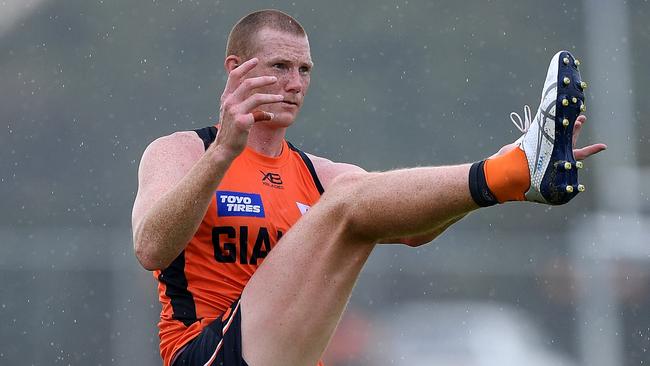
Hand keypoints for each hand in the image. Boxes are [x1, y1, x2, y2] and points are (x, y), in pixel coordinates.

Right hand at [214, 58, 283, 158]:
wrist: (224, 148)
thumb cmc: (230, 129)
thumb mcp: (231, 111)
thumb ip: (239, 99)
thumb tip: (253, 90)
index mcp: (226, 97)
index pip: (234, 76)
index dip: (245, 66)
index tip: (256, 60)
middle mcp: (229, 102)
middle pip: (248, 83)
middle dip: (263, 80)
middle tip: (275, 79)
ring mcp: (235, 112)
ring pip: (257, 98)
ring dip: (271, 97)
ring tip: (281, 98)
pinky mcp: (242, 122)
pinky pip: (259, 114)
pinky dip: (267, 115)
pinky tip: (271, 117)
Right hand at [491, 115, 606, 158]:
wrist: (506, 170)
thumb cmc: (528, 168)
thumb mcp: (550, 156)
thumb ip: (563, 148)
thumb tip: (576, 135)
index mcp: (560, 159)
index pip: (580, 154)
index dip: (592, 150)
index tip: (604, 146)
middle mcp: (552, 154)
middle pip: (569, 141)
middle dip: (575, 129)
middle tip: (581, 118)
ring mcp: (540, 150)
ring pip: (555, 136)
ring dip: (564, 126)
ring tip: (567, 116)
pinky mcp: (528, 146)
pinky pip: (537, 134)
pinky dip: (540, 126)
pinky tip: (544, 117)